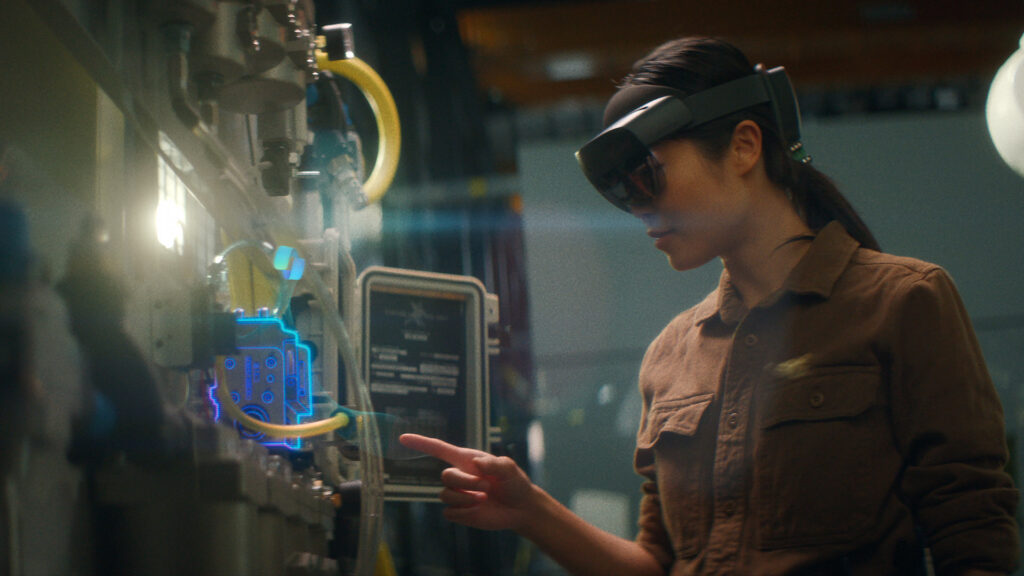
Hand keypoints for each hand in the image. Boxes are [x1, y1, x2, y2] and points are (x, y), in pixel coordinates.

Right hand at [398, 434, 536, 530]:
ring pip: (445, 495)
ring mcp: (458, 494)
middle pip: (445, 476)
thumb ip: (495, 464)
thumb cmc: (515, 483)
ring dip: (466, 498)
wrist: (520, 508)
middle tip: (487, 487)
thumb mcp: (509, 469)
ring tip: (485, 498)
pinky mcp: (459, 512)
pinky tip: (479, 511)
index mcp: (466, 460)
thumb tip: (477, 464)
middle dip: (466, 482)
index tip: (402, 439)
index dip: (420, 443)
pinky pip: (449, 512)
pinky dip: (465, 512)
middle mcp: (459, 476)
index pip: (439, 449)